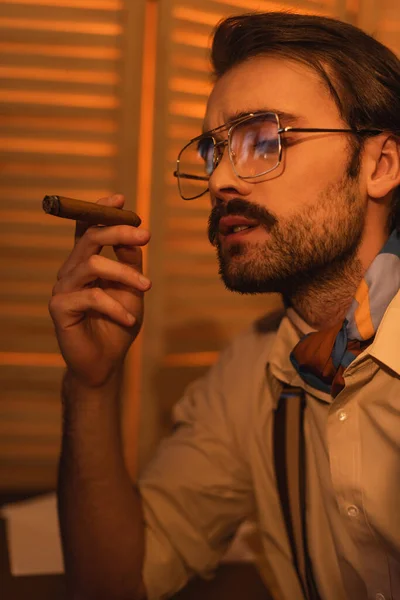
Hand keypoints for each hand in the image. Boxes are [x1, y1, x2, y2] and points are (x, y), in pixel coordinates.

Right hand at [49, 195, 150, 387]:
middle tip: (146, 236)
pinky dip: (115, 307)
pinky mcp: (60, 308)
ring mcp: (63, 288)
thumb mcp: (132, 290)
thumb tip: (135, 235)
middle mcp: (71, 271)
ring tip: (147, 287)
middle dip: (119, 231)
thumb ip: (131, 263)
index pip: (87, 228)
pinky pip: (91, 297)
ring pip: (92, 264)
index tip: (122, 199)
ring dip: (124, 273)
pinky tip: (129, 320)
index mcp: (87, 263)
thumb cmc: (119, 323)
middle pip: (90, 238)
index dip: (100, 209)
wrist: (106, 362)